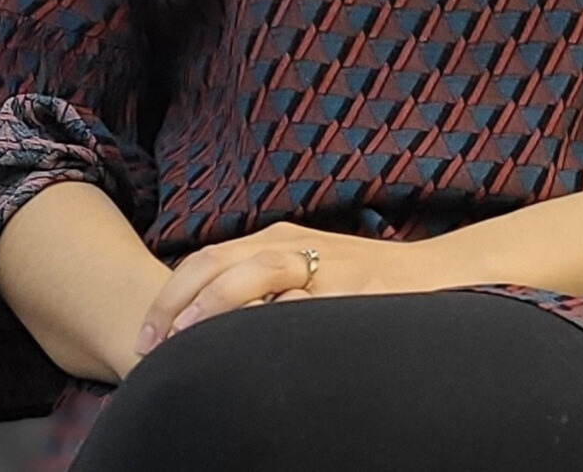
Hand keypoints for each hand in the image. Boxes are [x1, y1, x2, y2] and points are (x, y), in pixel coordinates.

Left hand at [133, 221, 453, 355]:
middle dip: (180, 300)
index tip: (148, 334)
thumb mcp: (307, 271)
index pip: (208, 259)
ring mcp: (327, 265)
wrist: (434, 274)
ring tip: (189, 333)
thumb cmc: (364, 281)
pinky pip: (307, 302)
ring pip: (257, 271)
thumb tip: (205, 322)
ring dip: (217, 301)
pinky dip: (277, 318)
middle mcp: (296, 246)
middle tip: (153, 340)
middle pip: (221, 261)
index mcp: (278, 240)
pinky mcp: (355, 289)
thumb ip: (263, 285)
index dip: (171, 294)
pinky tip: (255, 343)